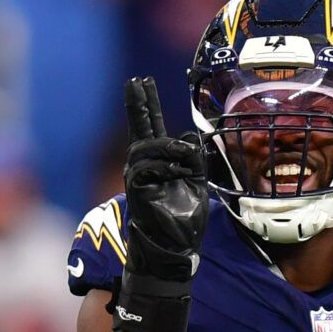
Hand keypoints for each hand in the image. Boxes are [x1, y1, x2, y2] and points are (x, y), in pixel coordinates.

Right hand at [121, 78, 207, 282]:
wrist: (174, 250)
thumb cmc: (184, 221)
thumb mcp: (197, 185)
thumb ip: (193, 161)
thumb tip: (189, 135)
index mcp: (160, 163)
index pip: (152, 128)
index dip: (147, 105)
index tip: (142, 81)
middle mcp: (144, 166)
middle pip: (139, 129)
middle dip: (138, 104)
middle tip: (135, 81)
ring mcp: (138, 178)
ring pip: (145, 149)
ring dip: (166, 146)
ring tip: (182, 153)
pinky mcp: (137, 191)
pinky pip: (146, 169)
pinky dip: (163, 167)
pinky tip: (176, 172)